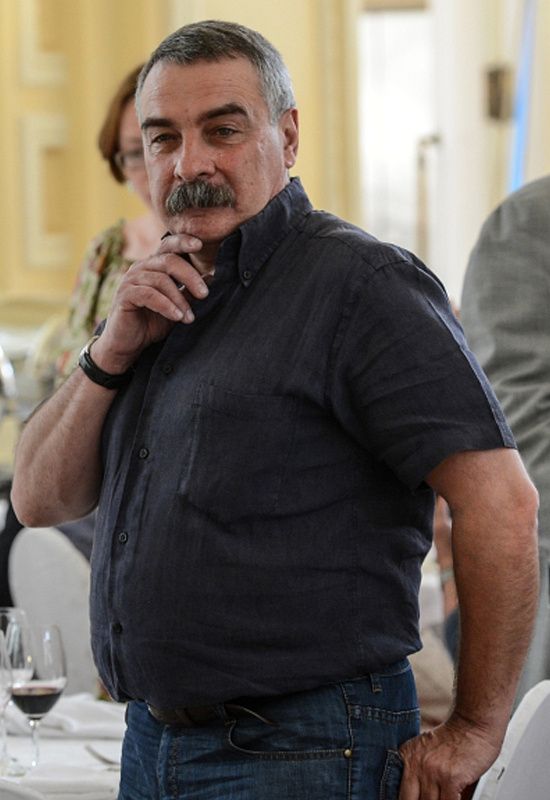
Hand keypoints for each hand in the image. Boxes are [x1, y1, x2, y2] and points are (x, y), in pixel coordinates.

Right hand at [92, 234, 207, 372]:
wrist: (128, 344)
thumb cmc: (152, 322)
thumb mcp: (177, 306)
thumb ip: (190, 291)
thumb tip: (213, 276)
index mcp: (153, 266)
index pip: (168, 246)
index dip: (183, 241)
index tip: (200, 244)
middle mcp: (141, 268)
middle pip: (169, 261)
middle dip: (190, 277)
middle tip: (204, 295)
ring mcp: (130, 280)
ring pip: (161, 280)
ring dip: (179, 299)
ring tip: (189, 318)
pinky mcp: (124, 295)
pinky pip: (149, 295)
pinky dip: (166, 306)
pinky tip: (177, 317)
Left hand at [398, 713, 500, 798]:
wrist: (473, 723)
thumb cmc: (454, 737)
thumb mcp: (425, 749)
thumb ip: (416, 770)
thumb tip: (415, 793)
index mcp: (406, 757)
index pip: (399, 791)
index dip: (407, 798)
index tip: (413, 796)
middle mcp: (416, 764)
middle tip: (430, 798)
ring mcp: (433, 772)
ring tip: (441, 796)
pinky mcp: (451, 779)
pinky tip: (455, 797)